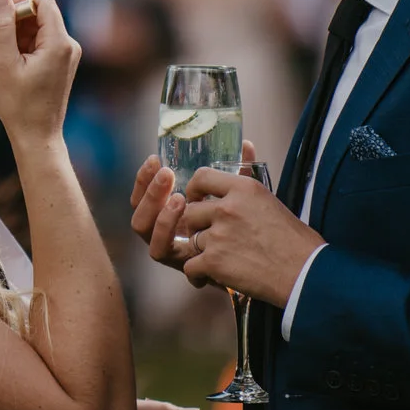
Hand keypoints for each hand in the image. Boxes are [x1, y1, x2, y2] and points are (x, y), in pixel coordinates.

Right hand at [0, 0, 77, 145]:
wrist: (36, 137)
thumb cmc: (19, 105)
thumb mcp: (3, 62)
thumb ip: (2, 25)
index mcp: (58, 43)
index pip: (41, 1)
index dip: (17, 1)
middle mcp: (68, 45)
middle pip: (36, 15)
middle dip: (9, 22)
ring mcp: (65, 55)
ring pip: (33, 29)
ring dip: (10, 37)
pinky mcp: (59, 63)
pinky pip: (37, 43)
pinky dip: (18, 48)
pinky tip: (2, 65)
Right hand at [129, 140, 260, 279]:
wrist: (270, 266)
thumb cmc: (252, 229)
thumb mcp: (243, 198)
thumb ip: (240, 174)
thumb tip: (247, 144)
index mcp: (174, 215)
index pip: (145, 194)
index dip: (145, 176)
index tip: (156, 158)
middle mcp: (167, 231)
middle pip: (139, 208)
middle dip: (148, 188)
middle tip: (167, 173)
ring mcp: (171, 248)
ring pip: (143, 229)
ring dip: (156, 207)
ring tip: (177, 196)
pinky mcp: (179, 263)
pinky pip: (160, 250)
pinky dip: (164, 230)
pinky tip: (182, 214)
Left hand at [178, 152, 321, 304]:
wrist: (306, 274)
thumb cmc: (296, 241)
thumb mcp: (271, 201)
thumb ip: (248, 185)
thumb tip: (245, 147)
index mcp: (244, 189)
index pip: (202, 177)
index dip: (194, 190)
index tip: (196, 199)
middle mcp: (228, 208)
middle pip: (191, 212)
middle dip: (196, 226)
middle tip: (206, 236)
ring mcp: (219, 235)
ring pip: (192, 240)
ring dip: (200, 251)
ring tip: (214, 261)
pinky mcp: (215, 262)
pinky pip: (190, 266)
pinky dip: (196, 275)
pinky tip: (205, 278)